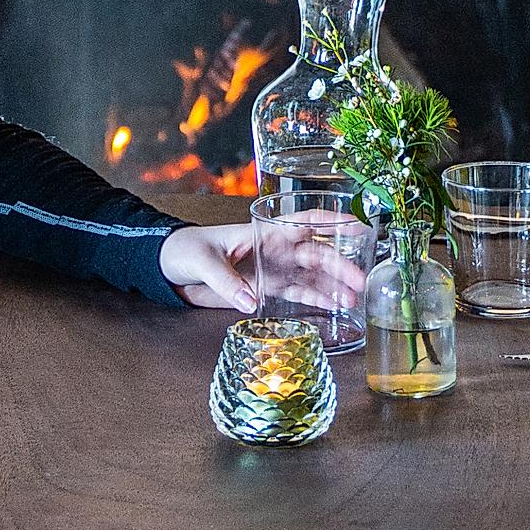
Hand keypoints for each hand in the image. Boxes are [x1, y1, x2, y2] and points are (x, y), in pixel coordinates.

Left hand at [157, 219, 368, 313]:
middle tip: (359, 280)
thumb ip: (226, 280)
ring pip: (312, 276)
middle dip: (339, 265)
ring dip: (332, 287)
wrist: (169, 268)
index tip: (358, 224)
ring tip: (352, 300)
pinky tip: (334, 308)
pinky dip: (316, 300)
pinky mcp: (266, 289)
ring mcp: (273, 269)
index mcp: (263, 232)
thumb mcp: (203, 261)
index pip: (304, 222)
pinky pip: (297, 294)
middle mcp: (275, 249)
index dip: (332, 221)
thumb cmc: (186, 250)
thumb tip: (250, 301)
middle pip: (315, 253)